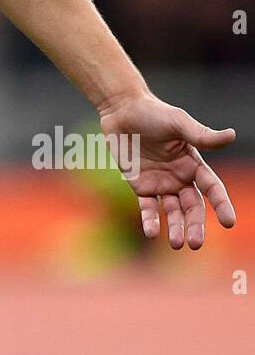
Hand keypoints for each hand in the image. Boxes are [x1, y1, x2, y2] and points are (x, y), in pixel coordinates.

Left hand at [98, 92, 235, 249]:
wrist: (121, 110)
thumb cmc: (153, 112)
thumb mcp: (178, 122)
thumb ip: (202, 134)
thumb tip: (232, 135)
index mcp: (193, 164)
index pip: (212, 188)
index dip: (221, 204)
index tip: (228, 222)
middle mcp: (180, 177)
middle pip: (192, 207)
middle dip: (196, 225)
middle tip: (196, 243)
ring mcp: (161, 183)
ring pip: (172, 211)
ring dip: (175, 228)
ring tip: (176, 243)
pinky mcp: (140, 186)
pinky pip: (148, 208)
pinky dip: (150, 221)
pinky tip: (152, 233)